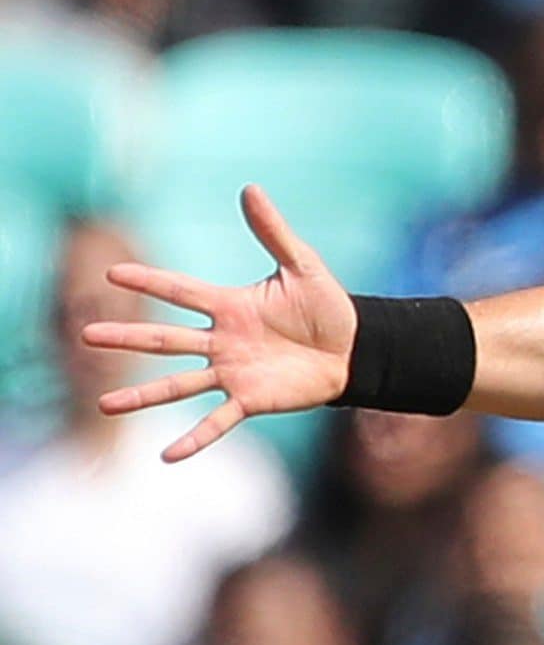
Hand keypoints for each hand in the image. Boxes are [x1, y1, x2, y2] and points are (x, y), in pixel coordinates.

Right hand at [80, 186, 355, 461]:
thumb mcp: (303, 266)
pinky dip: (195, 438)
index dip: (150, 282)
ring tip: (105, 404)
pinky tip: (166, 455)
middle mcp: (223, 341)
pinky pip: (217, 420)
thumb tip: (250, 189)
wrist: (356, 350)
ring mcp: (233, 372)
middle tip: (87, 335)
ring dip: (143, 394)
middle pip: (165, 339)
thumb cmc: (329, 308)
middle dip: (127, 337)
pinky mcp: (251, 399)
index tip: (112, 273)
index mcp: (230, 306)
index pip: (181, 291)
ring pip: (179, 383)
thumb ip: (274, 232)